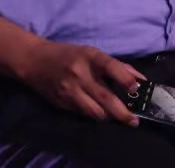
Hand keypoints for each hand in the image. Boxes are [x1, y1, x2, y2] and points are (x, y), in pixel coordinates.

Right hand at [19, 40, 143, 125]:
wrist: (35, 61)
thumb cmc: (70, 55)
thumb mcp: (93, 53)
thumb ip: (117, 66)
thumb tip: (140, 80)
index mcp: (91, 57)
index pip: (111, 67)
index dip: (126, 79)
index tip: (137, 88)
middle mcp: (80, 74)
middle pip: (105, 97)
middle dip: (122, 112)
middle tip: (134, 121)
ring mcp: (70, 91)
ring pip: (94, 112)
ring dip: (108, 116)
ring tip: (117, 117)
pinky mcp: (62, 103)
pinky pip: (83, 114)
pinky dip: (93, 115)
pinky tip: (99, 113)